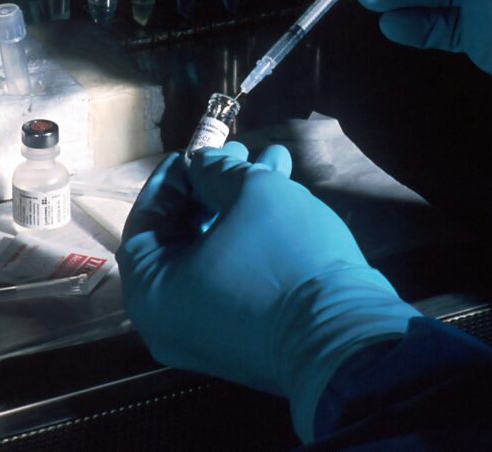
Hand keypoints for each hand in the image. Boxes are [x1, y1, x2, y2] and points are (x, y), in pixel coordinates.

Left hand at [116, 143, 418, 441]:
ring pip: (215, 253)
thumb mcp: (252, 193)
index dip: (171, 180)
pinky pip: (233, 279)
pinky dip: (251, 239)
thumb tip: (203, 165)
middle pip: (183, 237)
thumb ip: (216, 170)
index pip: (145, 222)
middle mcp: (169, 322)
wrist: (345, 337)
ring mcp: (206, 335)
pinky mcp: (244, 339)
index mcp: (151, 293)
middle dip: (215, 187)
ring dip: (241, 205)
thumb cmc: (284, 258)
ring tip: (275, 161)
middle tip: (241, 152)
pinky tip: (286, 197)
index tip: (194, 151)